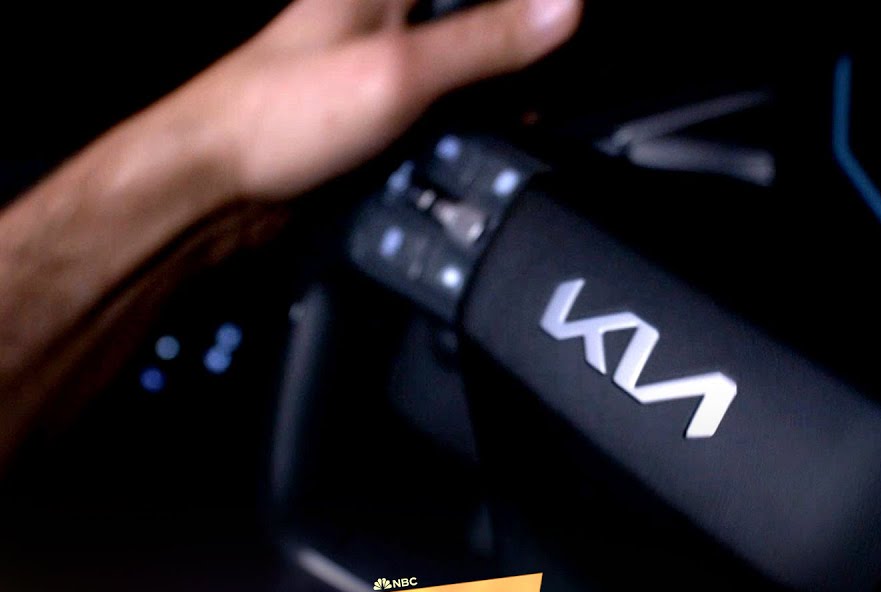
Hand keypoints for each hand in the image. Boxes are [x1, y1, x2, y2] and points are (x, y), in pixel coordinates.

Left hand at [174, 0, 581, 199]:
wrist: (216, 189)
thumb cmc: (279, 115)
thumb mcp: (402, 72)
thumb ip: (486, 39)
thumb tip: (564, 7)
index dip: (529, 8)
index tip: (567, 22)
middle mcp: (386, 14)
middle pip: (478, 19)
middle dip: (520, 46)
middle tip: (553, 79)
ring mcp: (385, 64)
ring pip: (470, 64)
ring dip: (502, 93)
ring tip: (529, 119)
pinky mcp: (382, 111)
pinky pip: (450, 109)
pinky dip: (476, 126)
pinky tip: (492, 145)